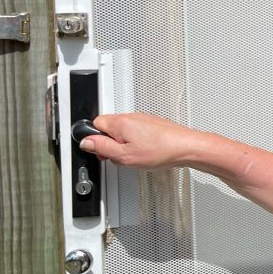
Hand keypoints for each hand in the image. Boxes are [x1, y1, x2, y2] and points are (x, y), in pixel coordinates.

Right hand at [79, 112, 207, 171]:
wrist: (185, 147)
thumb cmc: (160, 150)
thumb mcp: (124, 156)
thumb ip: (102, 148)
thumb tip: (86, 142)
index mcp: (120, 122)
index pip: (95, 124)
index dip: (95, 140)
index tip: (102, 152)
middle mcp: (131, 117)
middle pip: (108, 128)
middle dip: (109, 143)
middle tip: (119, 157)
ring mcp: (142, 119)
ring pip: (122, 131)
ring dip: (123, 144)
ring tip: (134, 156)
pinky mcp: (152, 124)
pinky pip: (136, 133)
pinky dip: (136, 143)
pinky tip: (144, 153)